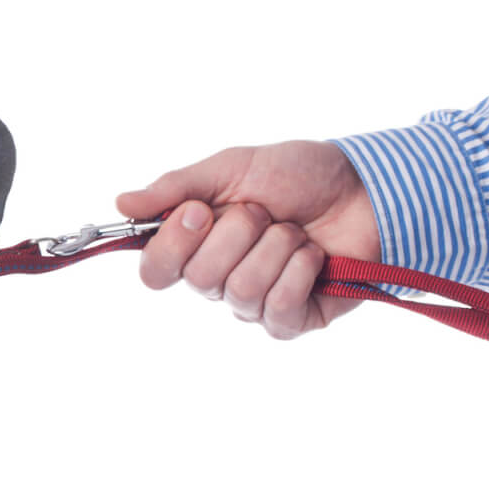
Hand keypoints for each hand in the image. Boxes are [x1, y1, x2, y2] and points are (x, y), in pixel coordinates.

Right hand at [115, 140, 380, 338]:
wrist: (366, 188)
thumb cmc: (300, 175)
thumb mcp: (232, 167)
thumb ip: (175, 187)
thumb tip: (121, 202)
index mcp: (196, 245)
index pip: (154, 271)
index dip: (174, 244)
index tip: (202, 211)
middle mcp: (218, 279)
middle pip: (200, 278)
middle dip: (239, 233)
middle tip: (264, 212)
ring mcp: (253, 303)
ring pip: (241, 289)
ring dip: (276, 247)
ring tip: (295, 231)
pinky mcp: (291, 320)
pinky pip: (276, 308)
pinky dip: (299, 272)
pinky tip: (314, 257)